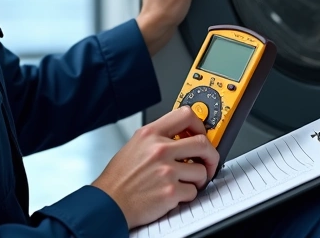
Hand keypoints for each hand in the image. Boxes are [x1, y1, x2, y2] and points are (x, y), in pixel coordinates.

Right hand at [92, 106, 219, 228]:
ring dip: (198, 179)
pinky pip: (193, 191)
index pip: (186, 115)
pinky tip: (175, 194)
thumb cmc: (119, 178)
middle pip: (202, 142)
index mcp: (150, 134)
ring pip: (202, 170)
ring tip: (186, 182)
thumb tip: (182, 137)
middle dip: (210, 155)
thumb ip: (158, 138)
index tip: (201, 133)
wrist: (109, 203)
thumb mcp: (135, 145)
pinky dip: (188, 195)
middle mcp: (160, 149)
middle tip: (208, 161)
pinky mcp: (171, 191)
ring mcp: (166, 170)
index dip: (200, 125)